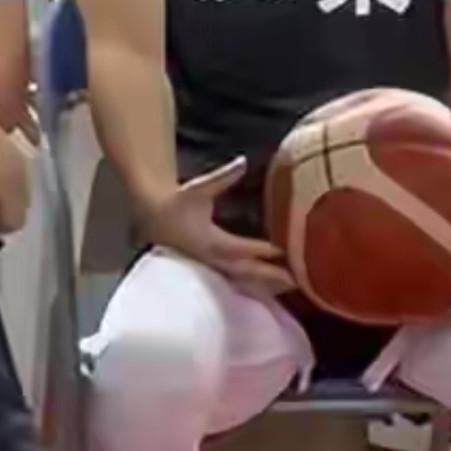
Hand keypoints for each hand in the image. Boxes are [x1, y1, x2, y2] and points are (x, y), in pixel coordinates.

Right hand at [143, 158, 292, 293]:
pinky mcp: (211, 271)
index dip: (262, 250)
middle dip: (270, 275)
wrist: (154, 218)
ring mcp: (212, 268)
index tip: (283, 250)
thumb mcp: (199, 188)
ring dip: (266, 285)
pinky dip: (254, 286)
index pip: (241, 248)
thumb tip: (242, 161)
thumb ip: (222, 177)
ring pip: (242, 281)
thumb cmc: (177, 202)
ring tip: (291, 285)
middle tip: (296, 279)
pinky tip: (270, 289)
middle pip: (246, 272)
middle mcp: (213, 259)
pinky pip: (236, 283)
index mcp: (211, 240)